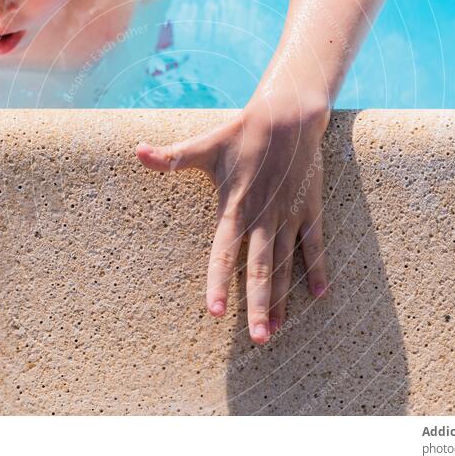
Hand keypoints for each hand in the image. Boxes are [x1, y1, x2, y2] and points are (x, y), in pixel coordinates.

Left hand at [136, 99, 330, 343]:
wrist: (288, 116)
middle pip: (260, 270)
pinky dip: (317, 268)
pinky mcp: (308, 209)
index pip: (223, 253)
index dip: (219, 282)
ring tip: (277, 329)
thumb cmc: (242, 133)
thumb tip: (135, 150)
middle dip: (259, 306)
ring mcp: (288, 215)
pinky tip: (319, 295)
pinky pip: (314, 244)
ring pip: (286, 265)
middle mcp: (262, 218)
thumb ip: (170, 157)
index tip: (215, 312)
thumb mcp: (203, 145)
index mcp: (234, 208)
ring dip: (284, 298)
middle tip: (258, 339)